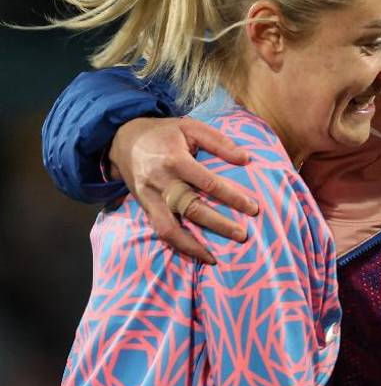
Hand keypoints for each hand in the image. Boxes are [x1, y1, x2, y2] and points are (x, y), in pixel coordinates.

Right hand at [110, 116, 258, 262]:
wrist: (123, 140)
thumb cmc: (164, 133)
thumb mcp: (191, 127)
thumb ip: (219, 142)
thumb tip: (245, 159)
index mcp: (175, 160)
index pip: (208, 183)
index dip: (231, 197)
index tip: (252, 208)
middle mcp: (161, 182)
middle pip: (191, 208)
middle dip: (218, 225)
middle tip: (242, 235)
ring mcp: (150, 197)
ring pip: (170, 227)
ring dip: (192, 245)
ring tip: (215, 258)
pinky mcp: (144, 207)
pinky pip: (160, 230)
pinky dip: (177, 244)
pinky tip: (196, 253)